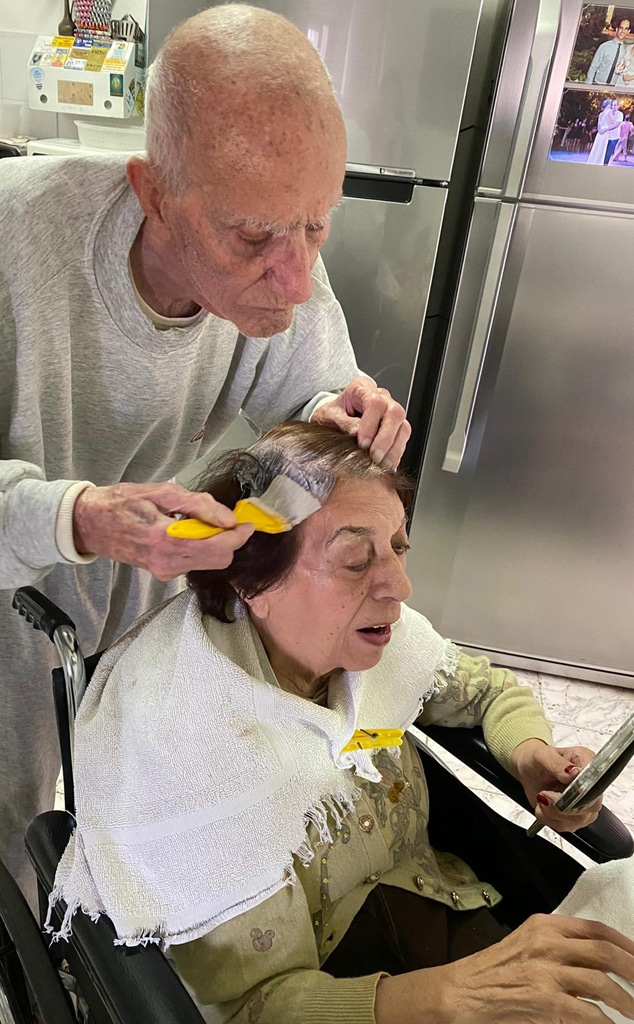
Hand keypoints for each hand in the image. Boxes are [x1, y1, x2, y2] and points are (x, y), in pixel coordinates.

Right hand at [72, 482, 253, 580]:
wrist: (88, 523)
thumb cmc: (120, 502)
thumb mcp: (161, 492)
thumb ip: (198, 505)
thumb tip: (229, 518)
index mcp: (166, 540)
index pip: (219, 547)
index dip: (239, 535)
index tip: (246, 522)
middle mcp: (167, 563)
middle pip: (219, 560)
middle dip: (229, 540)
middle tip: (224, 519)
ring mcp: (164, 571)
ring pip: (209, 562)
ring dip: (214, 542)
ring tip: (197, 521)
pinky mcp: (163, 573)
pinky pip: (194, 561)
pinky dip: (200, 546)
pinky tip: (186, 530)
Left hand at [311, 376, 410, 467]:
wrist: (333, 418)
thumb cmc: (332, 414)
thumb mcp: (329, 416)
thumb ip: (343, 423)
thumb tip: (357, 434)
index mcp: (363, 388)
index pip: (375, 403)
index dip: (371, 425)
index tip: (362, 443)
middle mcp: (382, 398)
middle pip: (395, 414)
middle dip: (386, 439)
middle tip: (374, 457)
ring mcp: (391, 413)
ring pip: (403, 428)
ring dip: (394, 449)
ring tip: (381, 465)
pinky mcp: (396, 428)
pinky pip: (402, 440)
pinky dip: (395, 454)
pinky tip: (386, 464)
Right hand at [375, 915, 633, 1022]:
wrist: (458, 994)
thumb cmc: (490, 975)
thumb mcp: (524, 947)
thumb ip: (557, 949)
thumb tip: (596, 965)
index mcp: (544, 926)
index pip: (597, 929)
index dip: (627, 944)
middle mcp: (548, 943)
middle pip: (606, 952)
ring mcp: (547, 972)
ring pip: (603, 983)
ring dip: (628, 1002)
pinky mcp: (546, 1001)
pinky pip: (589, 1014)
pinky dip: (606, 1023)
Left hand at [511, 738, 601, 832]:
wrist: (530, 769)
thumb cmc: (539, 759)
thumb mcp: (544, 756)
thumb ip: (558, 764)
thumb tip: (573, 773)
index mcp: (589, 764)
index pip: (595, 787)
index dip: (577, 796)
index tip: (556, 794)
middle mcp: (591, 786)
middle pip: (588, 808)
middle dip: (561, 807)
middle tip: (544, 795)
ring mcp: (586, 804)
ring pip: (577, 821)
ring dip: (552, 813)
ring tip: (542, 798)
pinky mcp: (576, 816)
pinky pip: (566, 827)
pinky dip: (550, 819)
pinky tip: (544, 806)